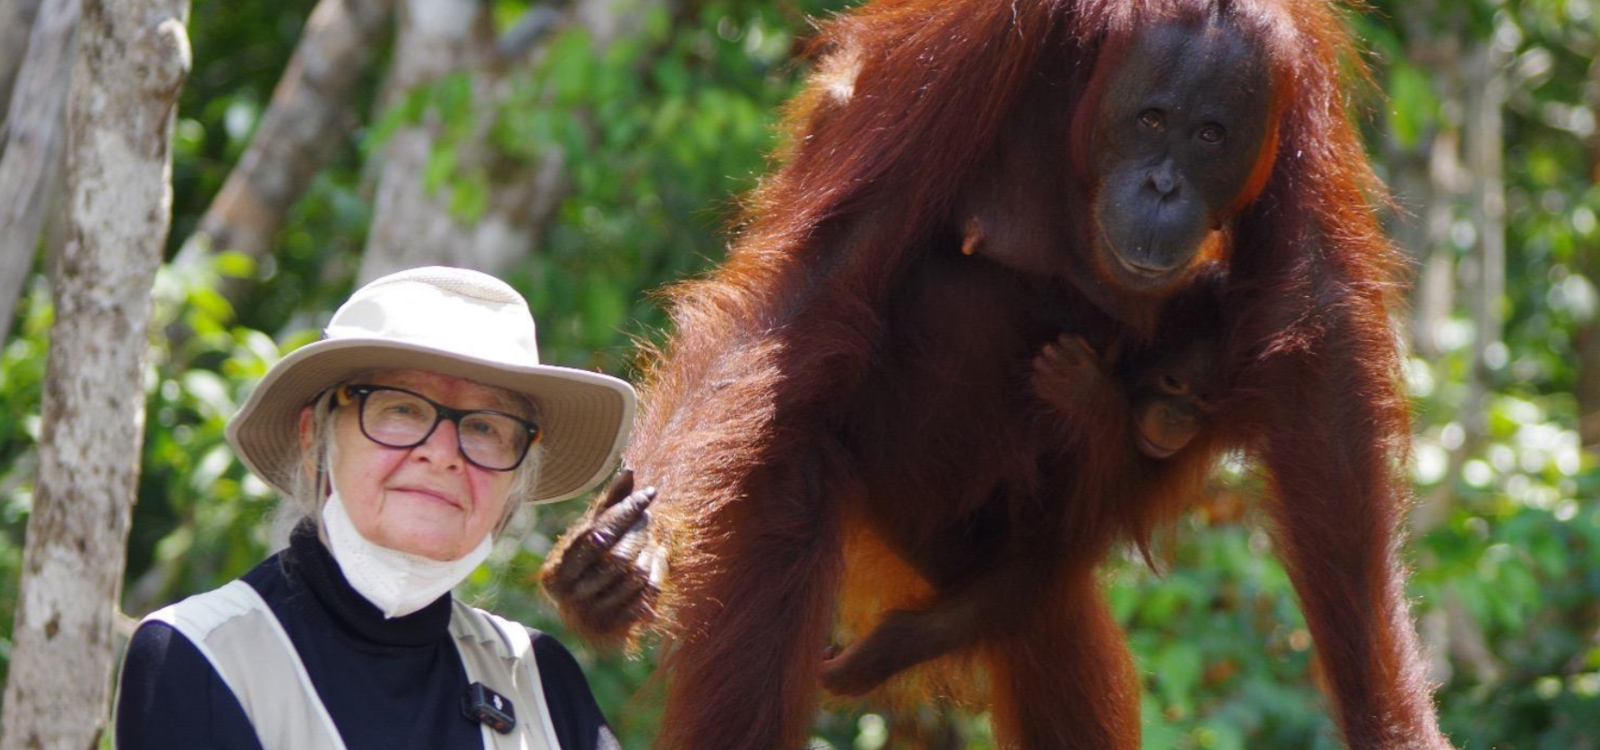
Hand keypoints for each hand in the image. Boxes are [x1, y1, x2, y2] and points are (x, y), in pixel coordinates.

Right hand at [541, 469, 665, 640]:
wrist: (581, 617)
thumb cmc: (588, 564)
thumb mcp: (592, 534)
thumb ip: (609, 506)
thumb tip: (629, 470)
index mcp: (559, 569)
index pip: (598, 534)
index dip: (626, 511)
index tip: (648, 493)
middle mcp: (571, 594)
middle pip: (618, 557)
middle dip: (640, 534)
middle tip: (649, 518)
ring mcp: (591, 613)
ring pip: (637, 576)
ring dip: (652, 554)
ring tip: (654, 540)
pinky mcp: (613, 628)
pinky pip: (647, 598)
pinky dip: (657, 577)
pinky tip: (657, 561)